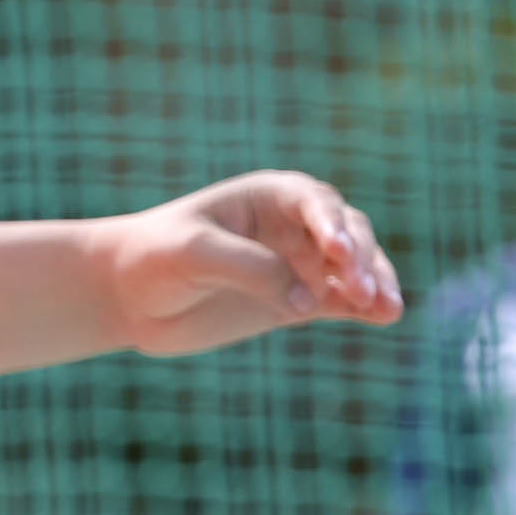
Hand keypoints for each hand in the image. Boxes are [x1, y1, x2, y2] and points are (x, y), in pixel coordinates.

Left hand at [95, 169, 402, 358]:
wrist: (126, 296)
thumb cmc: (153, 258)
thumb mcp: (195, 254)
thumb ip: (252, 269)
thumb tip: (307, 301)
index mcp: (265, 197)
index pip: (313, 201)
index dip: (333, 224)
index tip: (340, 252)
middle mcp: (290, 226)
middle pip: (347, 232)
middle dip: (361, 258)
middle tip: (362, 290)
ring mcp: (297, 265)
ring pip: (354, 268)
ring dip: (375, 283)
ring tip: (388, 309)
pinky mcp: (296, 302)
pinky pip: (342, 302)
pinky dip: (365, 308)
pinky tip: (385, 317)